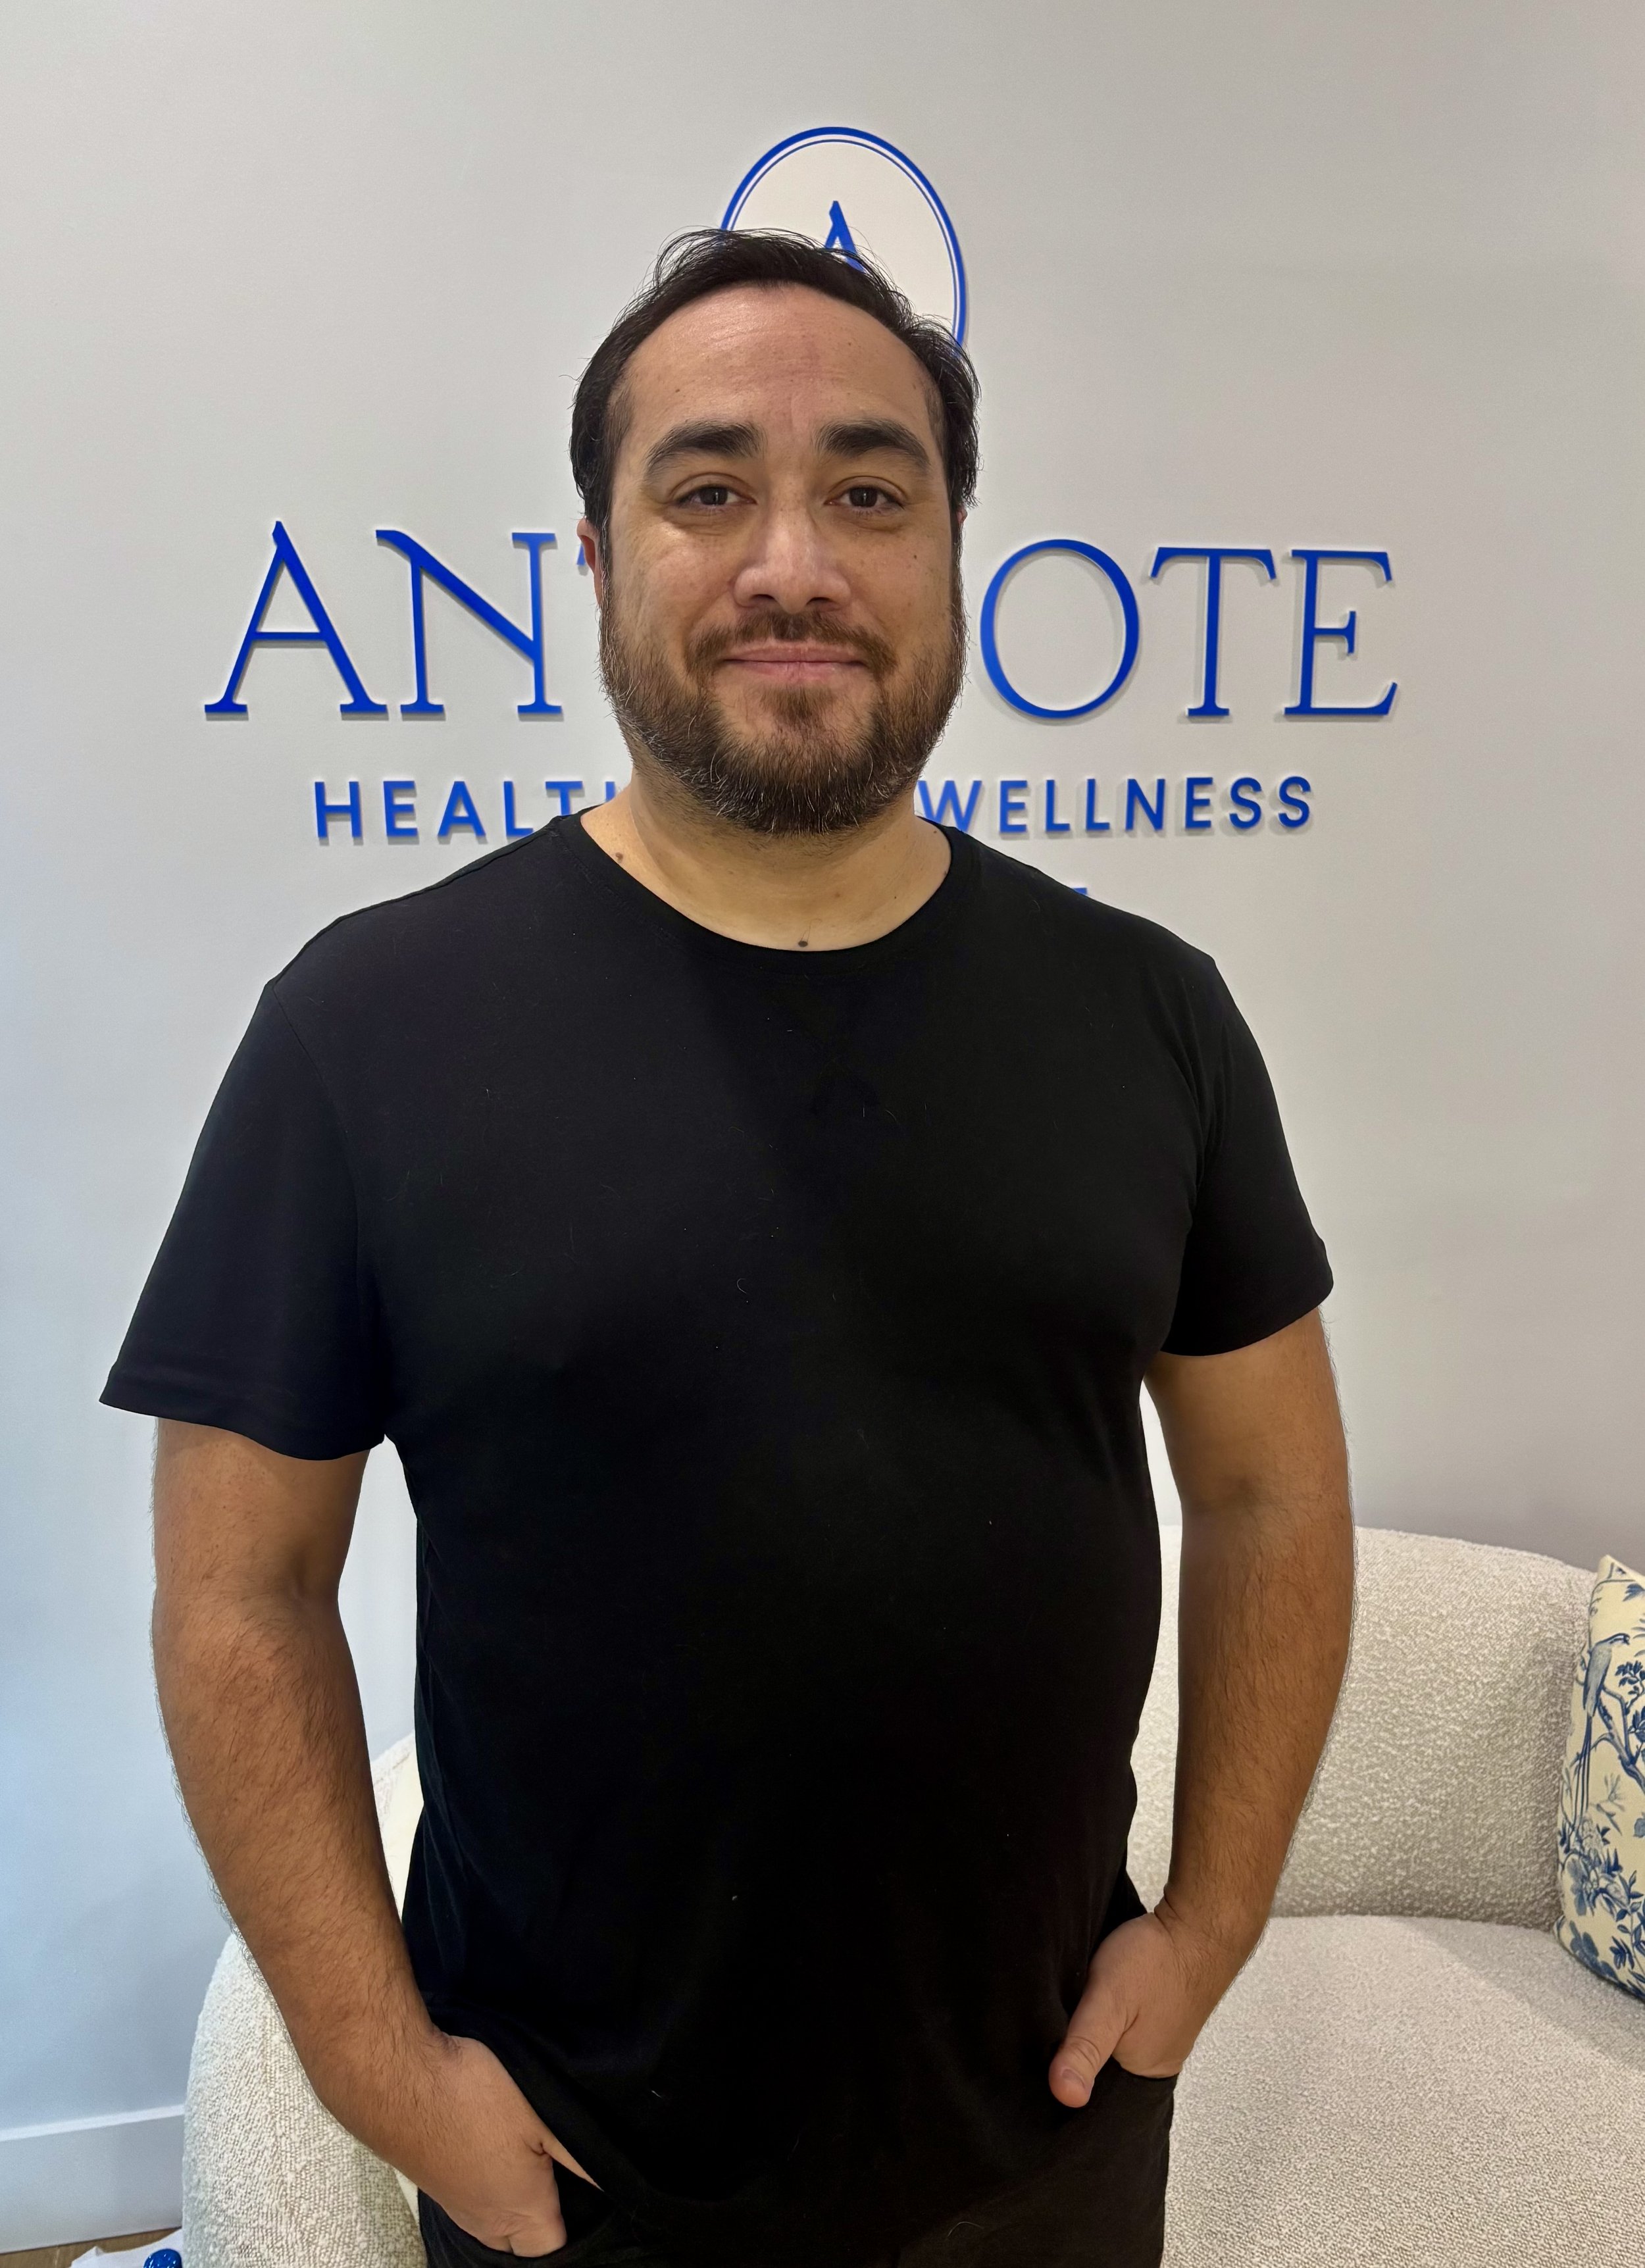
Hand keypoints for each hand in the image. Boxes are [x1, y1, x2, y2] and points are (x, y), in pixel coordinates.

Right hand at [386, 2032, 596, 2255]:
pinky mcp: (435, 2181)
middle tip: (564, 2176)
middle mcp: (484, 2220)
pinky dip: (487, 2183)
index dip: (579, 2225)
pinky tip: (493, 2145)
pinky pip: (471, 2199)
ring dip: (514, 2202)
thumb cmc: (473, 2095)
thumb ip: (585, 2156)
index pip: (553, 2248)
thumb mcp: (545, 2117)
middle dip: (545, 2220)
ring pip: (495, 2222)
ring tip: (533, 2157)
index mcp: (518, 2213)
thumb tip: (622, 2181)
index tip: (590, 2191)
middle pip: (524, 2242)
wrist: (397, 2077)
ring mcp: (454, 2204)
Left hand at [1047, 1900, 1252, 2106]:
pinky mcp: (1163, 2007)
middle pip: (1103, 2061)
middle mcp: (1157, 2059)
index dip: (1068, 2065)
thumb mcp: (1107, 2003)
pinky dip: (1115, 2005)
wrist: (1200, 1922)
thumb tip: (1064, 2096)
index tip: (1051, 2039)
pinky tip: (1104, 1989)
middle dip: (1081, 2041)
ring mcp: (1163, 2032)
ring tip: (1082, 1997)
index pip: (1093, 2087)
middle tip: (1068, 2007)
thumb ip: (1084, 2048)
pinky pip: (1130, 2016)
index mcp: (1144, 2073)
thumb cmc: (1158, 1959)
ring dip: (1097, 2019)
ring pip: (1115, 2036)